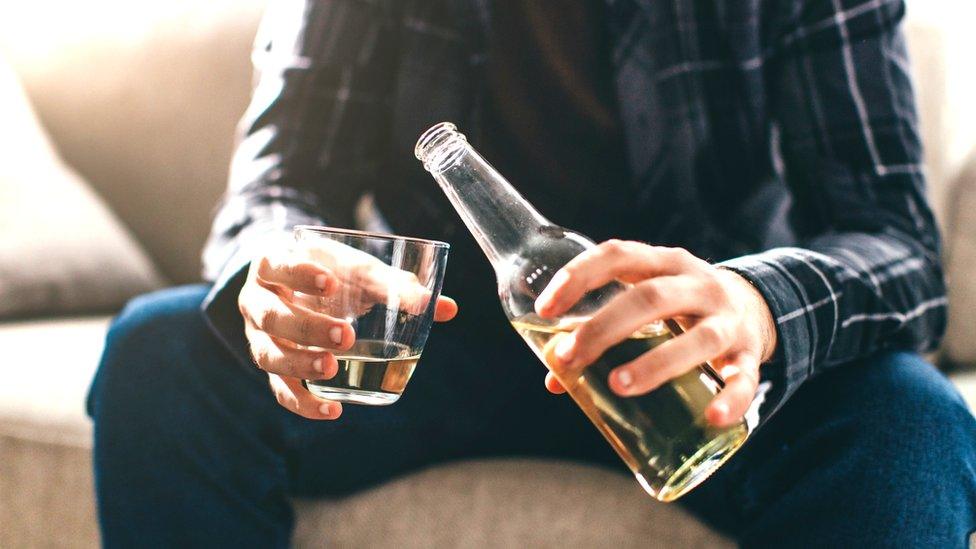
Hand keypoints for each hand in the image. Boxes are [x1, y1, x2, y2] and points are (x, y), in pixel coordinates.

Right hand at [238, 241, 457, 419]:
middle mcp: (257, 302)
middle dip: (309, 328)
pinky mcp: (272, 367)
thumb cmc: (329, 271)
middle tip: (346, 335)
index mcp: (273, 264)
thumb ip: (395, 285)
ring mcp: (259, 337)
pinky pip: (280, 390)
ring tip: (332, 369)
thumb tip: (448, 309)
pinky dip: (304, 403)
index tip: (330, 282)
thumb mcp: (356, 268)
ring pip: (270, 355)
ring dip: (301, 365)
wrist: (293, 285)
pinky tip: (332, 411)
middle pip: (272, 316)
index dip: (300, 273)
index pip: (277, 264)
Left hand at [534, 240, 775, 426]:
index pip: (618, 254)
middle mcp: (699, 285)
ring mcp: (728, 319)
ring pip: (698, 339)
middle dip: (605, 327)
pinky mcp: (751, 355)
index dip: (579, 276)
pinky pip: (744, 378)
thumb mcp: (646, 305)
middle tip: (570, 357)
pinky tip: (710, 417)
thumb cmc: (679, 309)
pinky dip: (730, 399)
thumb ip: (602, 332)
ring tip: (618, 386)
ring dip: (656, 363)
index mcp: (665, 263)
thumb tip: (555, 377)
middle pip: (651, 298)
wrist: (754, 308)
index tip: (545, 309)